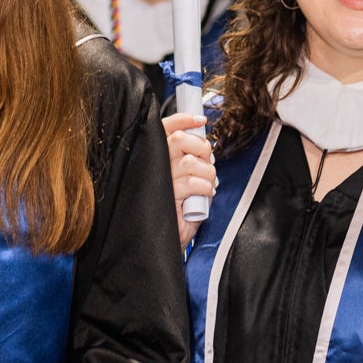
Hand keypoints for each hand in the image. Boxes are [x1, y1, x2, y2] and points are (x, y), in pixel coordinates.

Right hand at [164, 112, 215, 244]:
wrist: (167, 242)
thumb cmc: (178, 211)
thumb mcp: (184, 180)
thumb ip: (188, 160)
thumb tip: (205, 144)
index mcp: (154, 159)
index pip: (163, 129)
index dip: (182, 120)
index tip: (200, 120)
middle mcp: (152, 167)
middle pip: (179, 141)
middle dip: (201, 147)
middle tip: (208, 161)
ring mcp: (158, 182)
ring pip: (189, 162)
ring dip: (207, 172)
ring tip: (209, 184)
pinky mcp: (166, 198)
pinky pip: (192, 183)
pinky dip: (206, 188)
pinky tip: (205, 195)